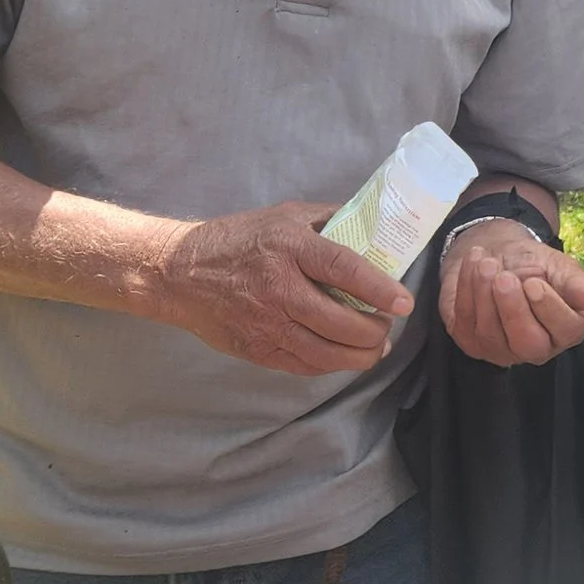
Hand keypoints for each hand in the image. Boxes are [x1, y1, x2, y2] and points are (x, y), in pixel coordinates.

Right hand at [148, 202, 411, 376]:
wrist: (179, 274)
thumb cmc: (237, 240)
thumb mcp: (284, 217)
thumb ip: (329, 221)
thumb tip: (374, 226)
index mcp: (288, 248)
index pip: (343, 269)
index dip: (378, 288)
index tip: (404, 302)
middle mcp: (279, 288)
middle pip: (340, 322)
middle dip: (375, 331)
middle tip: (388, 325)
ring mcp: (266, 324)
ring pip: (326, 353)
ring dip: (359, 356)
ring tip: (374, 348)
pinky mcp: (256, 350)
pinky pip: (304, 366)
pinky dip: (331, 365)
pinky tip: (343, 356)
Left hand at [440, 219, 583, 364]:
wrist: (497, 256)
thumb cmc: (534, 265)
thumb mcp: (558, 267)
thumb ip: (576, 284)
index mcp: (566, 330)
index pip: (565, 330)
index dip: (549, 308)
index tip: (534, 283)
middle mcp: (536, 349)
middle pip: (527, 343)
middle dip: (513, 309)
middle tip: (504, 277)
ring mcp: (501, 351)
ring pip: (491, 333)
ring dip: (484, 293)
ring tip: (486, 262)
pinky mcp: (471, 343)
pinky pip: (465, 322)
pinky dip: (466, 290)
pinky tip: (474, 265)